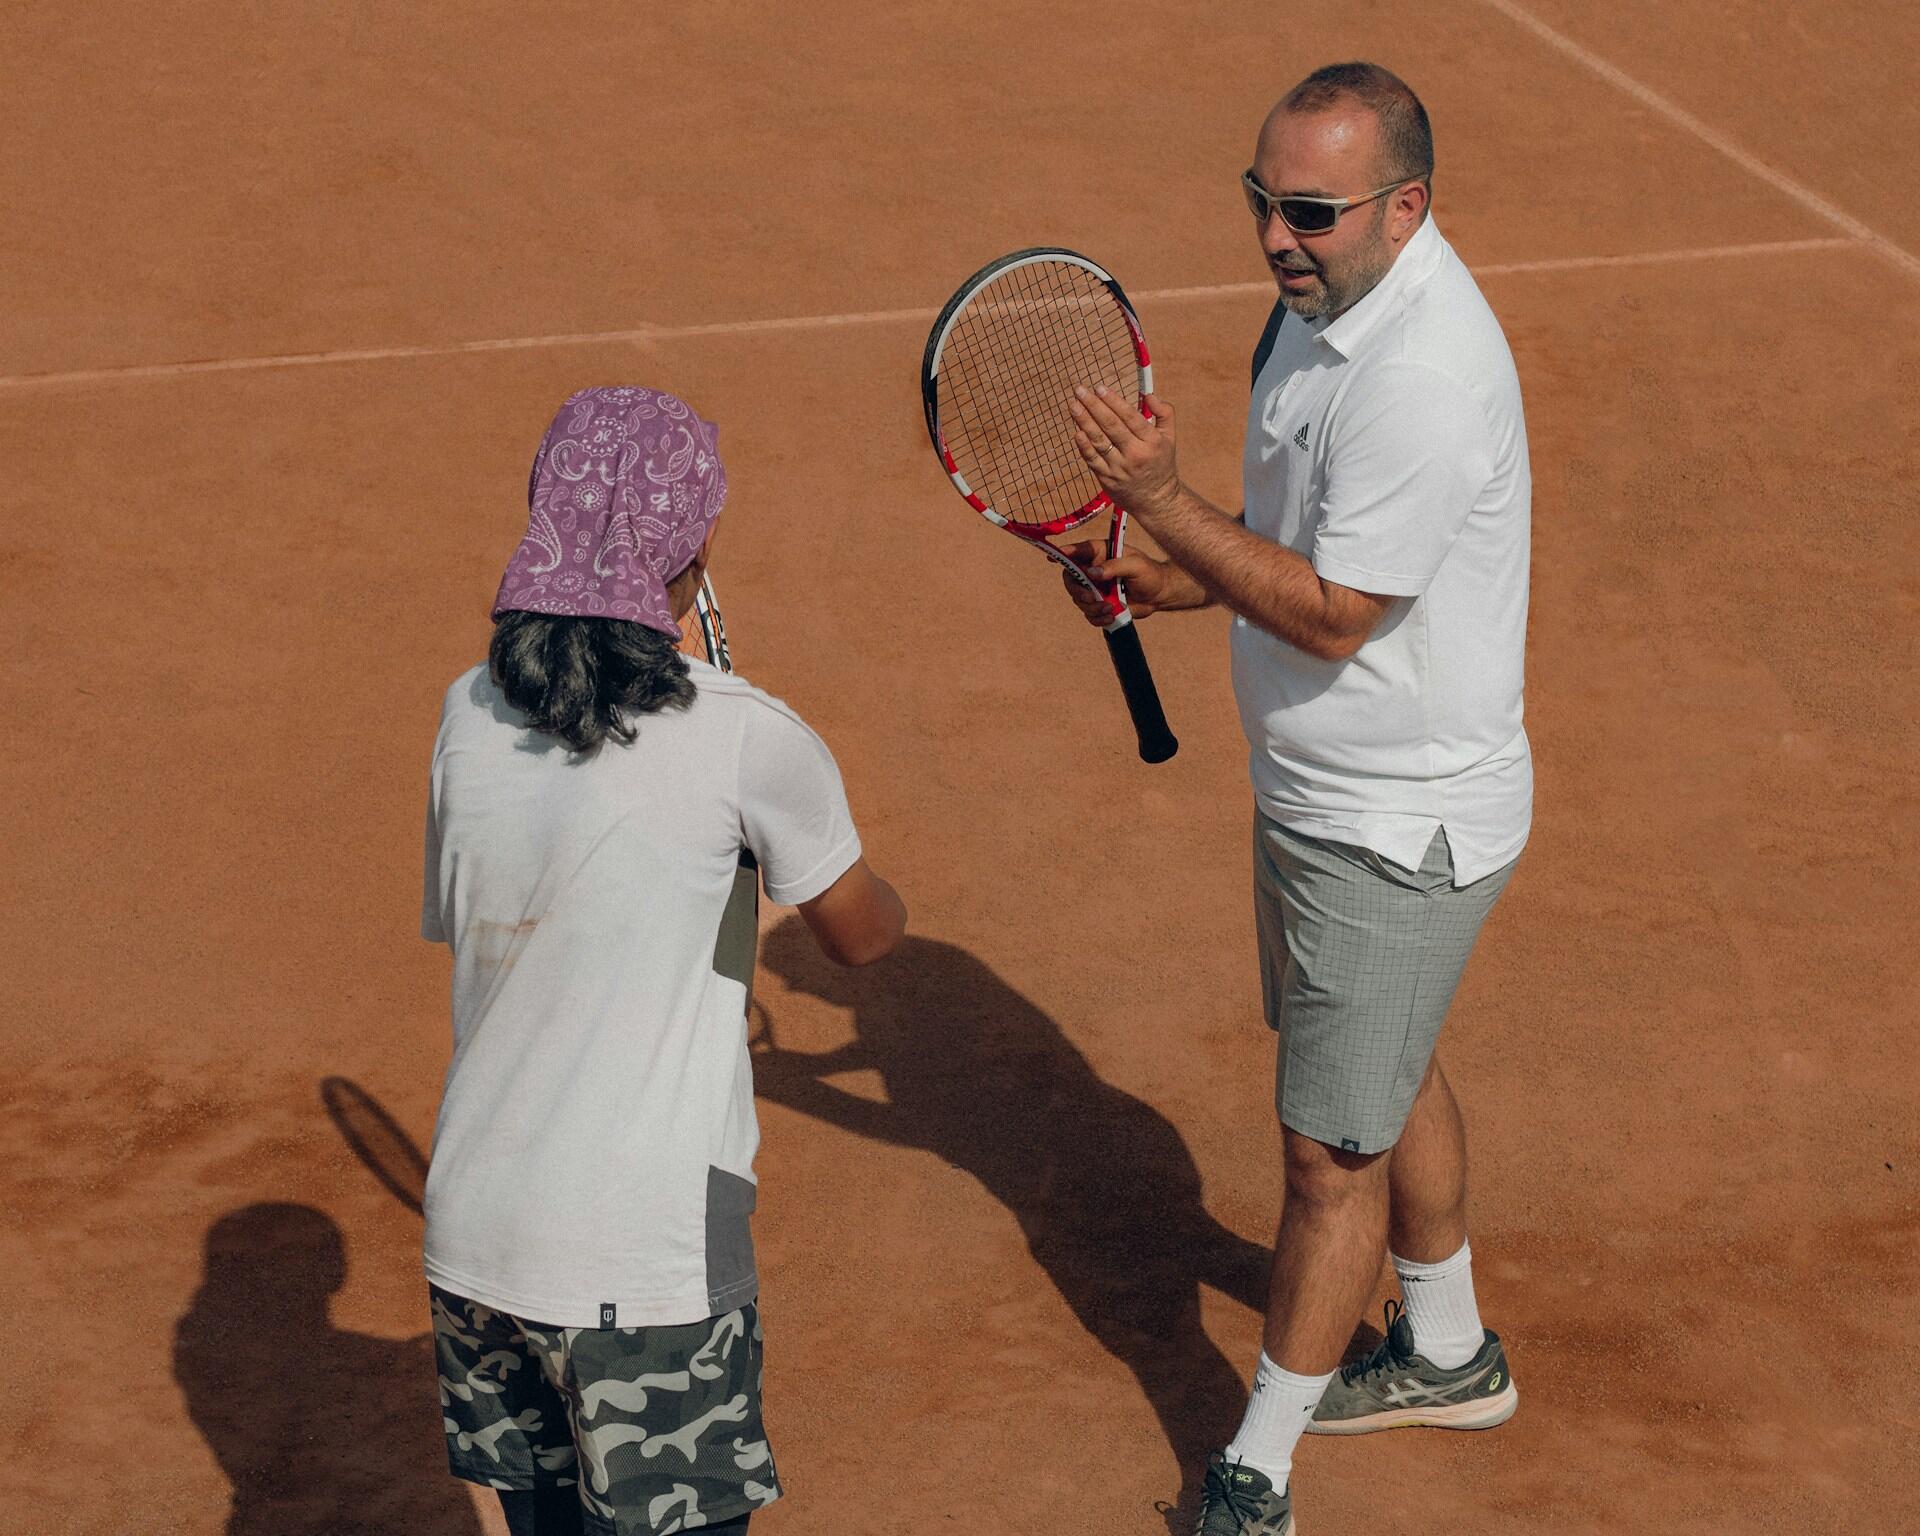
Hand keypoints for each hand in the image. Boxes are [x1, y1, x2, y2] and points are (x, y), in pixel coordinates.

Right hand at [1056, 540, 1189, 625]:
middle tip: (1091, 597)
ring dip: (1091, 607)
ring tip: (1110, 609)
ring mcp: (1095, 588)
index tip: (1054, 557)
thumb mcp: (1135, 565)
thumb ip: (1114, 566)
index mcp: (1101, 553)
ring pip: (1078, 599)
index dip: (1064, 553)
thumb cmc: (1150, 573)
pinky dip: (1097, 617)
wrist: (1159, 594)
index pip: (1079, 551)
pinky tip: (1111, 616)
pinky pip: (1088, 613)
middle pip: (1070, 578)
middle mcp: (1093, 569)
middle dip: (1078, 590)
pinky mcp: (1099, 604)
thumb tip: (1093, 573)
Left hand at [1069, 387, 1179, 521]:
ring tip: (1074, 405)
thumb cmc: (1161, 464)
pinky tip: (1076, 431)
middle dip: (1094, 406)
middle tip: (1080, 391)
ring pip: (1099, 442)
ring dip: (1084, 422)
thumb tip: (1149, 395)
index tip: (1100, 388)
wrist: (1157, 500)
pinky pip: (1092, 460)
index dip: (1113, 401)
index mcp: (1152, 442)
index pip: (1130, 417)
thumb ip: (1165, 413)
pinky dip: (1083, 446)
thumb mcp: (1170, 438)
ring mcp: (1119, 468)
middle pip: (1111, 426)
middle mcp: (1135, 455)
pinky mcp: (1107, 479)